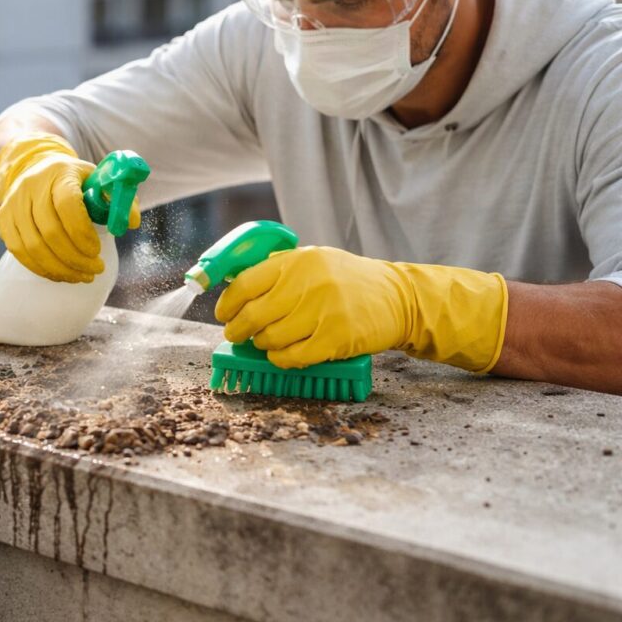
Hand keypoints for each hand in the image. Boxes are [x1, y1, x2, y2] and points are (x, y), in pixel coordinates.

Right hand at [0, 133, 139, 282]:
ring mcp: (14, 204)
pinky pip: (20, 252)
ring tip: (82, 276)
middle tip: (96, 271)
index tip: (98, 251)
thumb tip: (132, 222)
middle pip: (50, 231)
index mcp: (60, 172)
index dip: (83, 233)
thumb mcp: (99, 180)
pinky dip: (41, 268)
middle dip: (75, 258)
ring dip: (60, 268)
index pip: (68, 205)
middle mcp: (32, 186)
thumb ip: (119, 199)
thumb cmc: (75, 180)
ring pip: (33, 246)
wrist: (37, 169)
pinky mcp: (4, 221)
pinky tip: (61, 274)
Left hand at [215, 246, 508, 372]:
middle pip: (253, 316)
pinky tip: (282, 355)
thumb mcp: (313, 261)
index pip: (245, 284)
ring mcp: (322, 311)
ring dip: (262, 345)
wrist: (399, 297)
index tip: (223, 314)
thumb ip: (278, 270)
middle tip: (237, 335)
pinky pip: (292, 357)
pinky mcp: (335, 338)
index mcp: (297, 261)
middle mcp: (307, 284)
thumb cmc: (347, 281)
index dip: (228, 304)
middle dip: (238, 330)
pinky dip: (281, 359)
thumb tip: (234, 287)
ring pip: (270, 339)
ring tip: (266, 342)